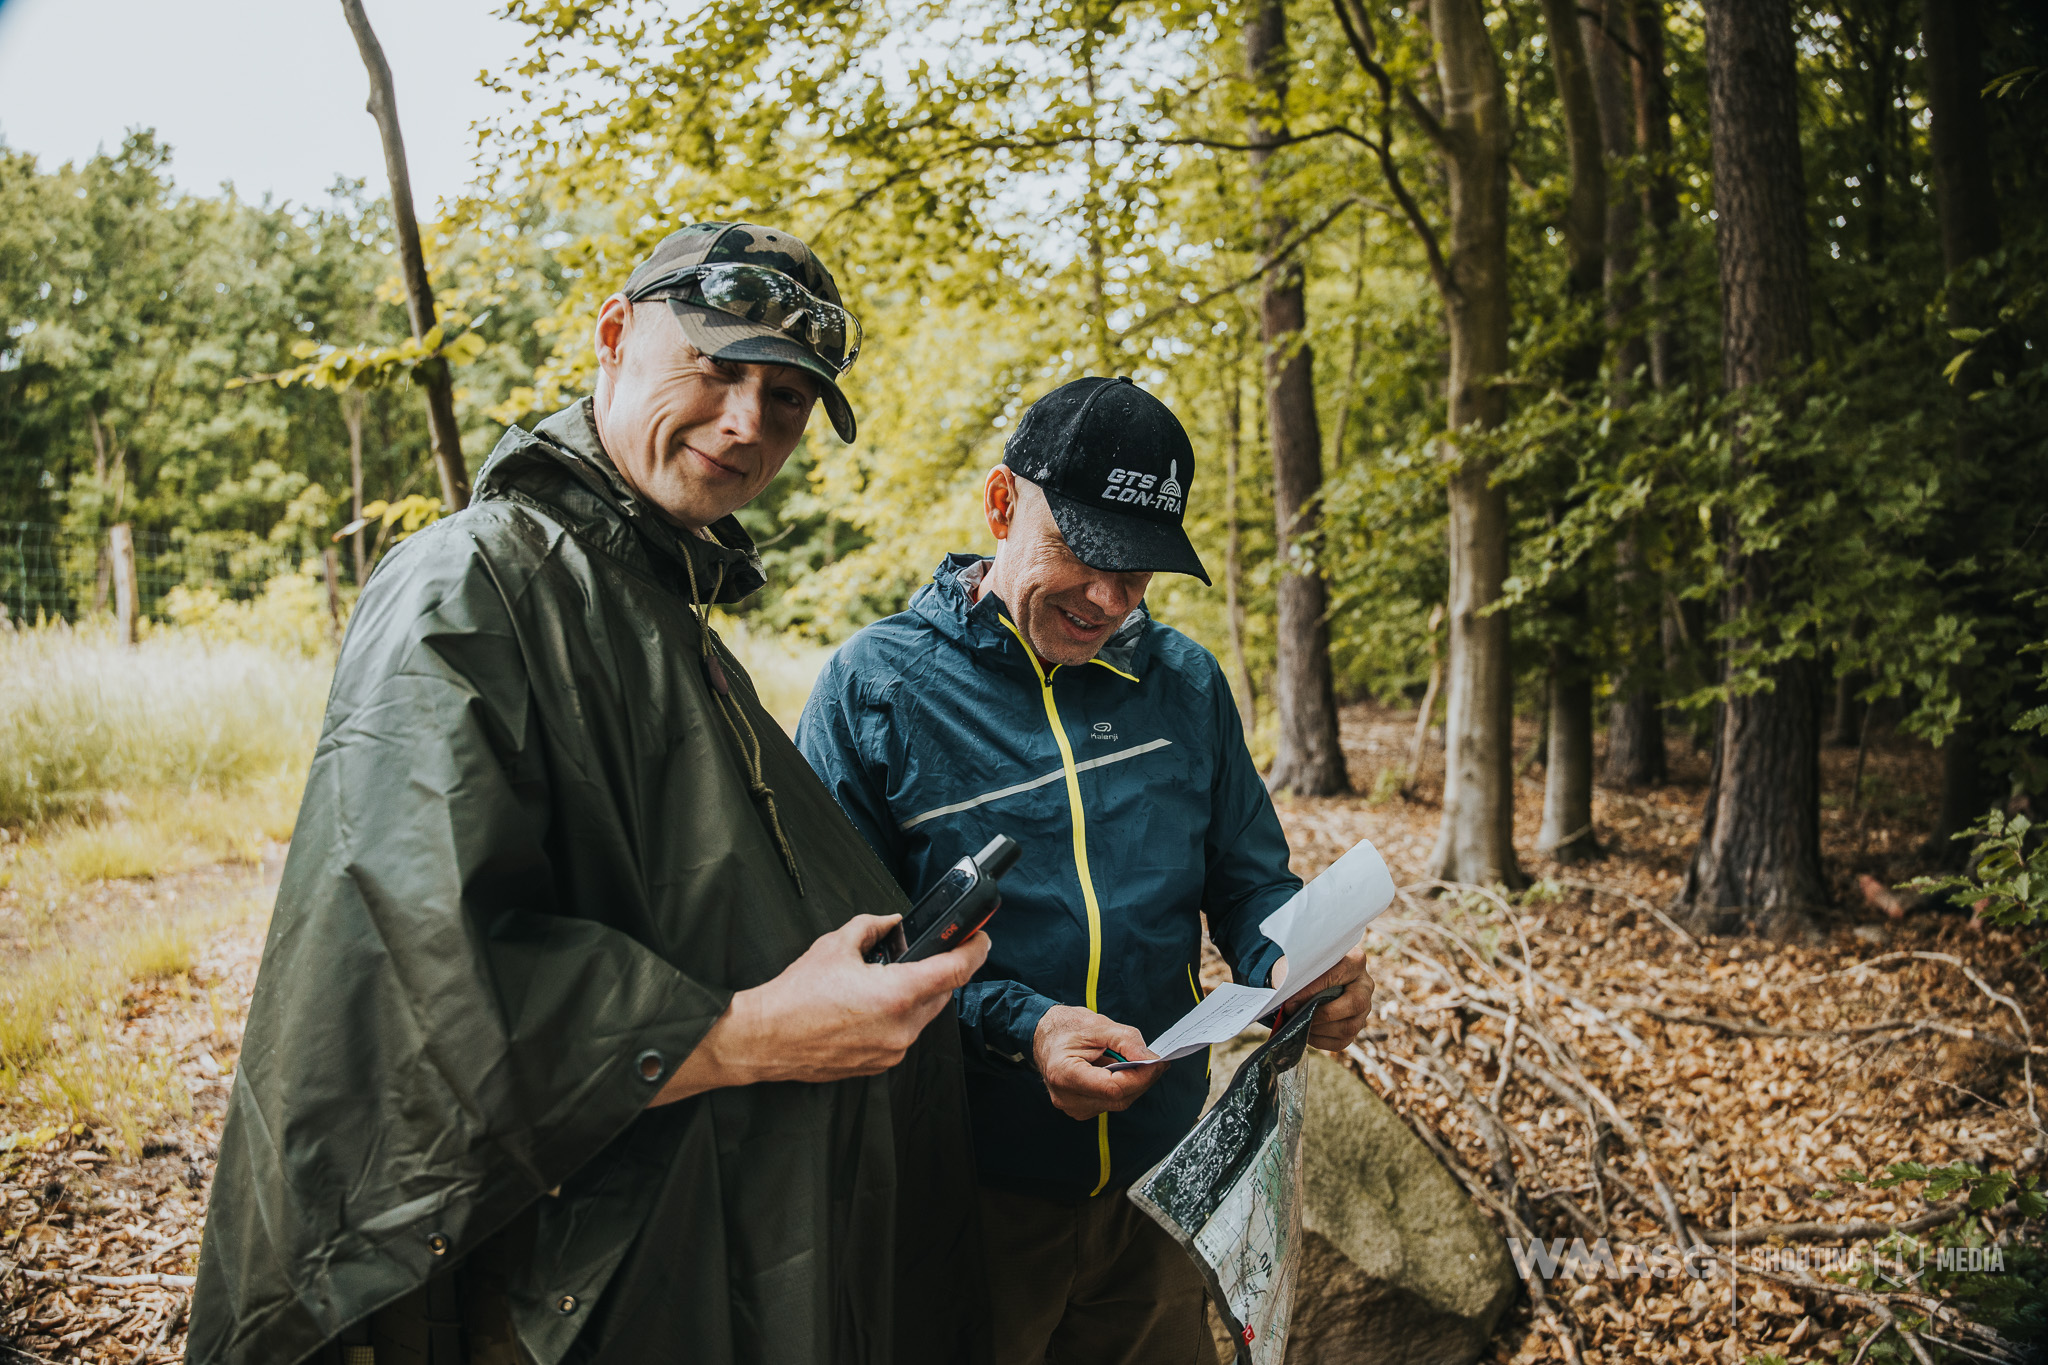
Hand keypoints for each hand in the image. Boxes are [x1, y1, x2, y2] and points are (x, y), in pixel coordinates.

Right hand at [654, 913, 989, 1101]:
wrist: (764, 1038)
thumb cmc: (795, 995)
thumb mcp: (835, 944)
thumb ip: (873, 927)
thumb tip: (892, 923)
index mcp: (897, 993)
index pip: (956, 971)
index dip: (974, 950)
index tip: (981, 938)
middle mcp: (902, 1027)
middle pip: (942, 994)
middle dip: (937, 972)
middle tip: (922, 954)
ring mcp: (892, 1051)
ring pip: (923, 1016)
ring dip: (915, 996)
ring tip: (885, 980)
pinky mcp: (879, 1065)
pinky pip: (903, 1036)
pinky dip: (898, 1017)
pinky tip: (871, 1006)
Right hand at [1032, 1004, 1164, 1120]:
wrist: (1043, 1035)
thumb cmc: (1065, 1028)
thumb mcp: (1097, 1025)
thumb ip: (1126, 1041)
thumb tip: (1150, 1059)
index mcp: (1064, 1074)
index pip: (1112, 1088)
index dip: (1140, 1077)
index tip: (1157, 1063)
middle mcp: (1067, 1097)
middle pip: (1118, 1099)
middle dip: (1141, 1080)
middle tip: (1156, 1061)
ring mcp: (1072, 1106)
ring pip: (1117, 1102)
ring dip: (1133, 1083)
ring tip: (1136, 1062)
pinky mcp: (1081, 1108)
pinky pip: (1111, 1102)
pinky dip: (1123, 1086)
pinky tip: (1123, 1070)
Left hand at [1270, 942, 1375, 1051]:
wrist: (1309, 977)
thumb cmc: (1305, 968)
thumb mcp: (1301, 966)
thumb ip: (1299, 979)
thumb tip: (1291, 1006)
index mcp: (1355, 961)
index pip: (1337, 975)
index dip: (1312, 991)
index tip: (1290, 1003)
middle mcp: (1365, 985)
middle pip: (1355, 1004)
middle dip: (1323, 1014)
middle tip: (1298, 1016)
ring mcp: (1364, 1008)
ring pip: (1349, 1027)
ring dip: (1320, 1029)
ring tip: (1299, 1024)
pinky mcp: (1356, 1026)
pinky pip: (1342, 1041)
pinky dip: (1320, 1040)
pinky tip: (1306, 1031)